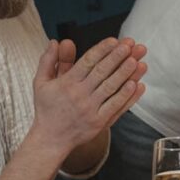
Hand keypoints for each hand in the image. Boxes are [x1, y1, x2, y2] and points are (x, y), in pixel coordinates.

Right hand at [31, 37, 147, 152]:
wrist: (50, 139)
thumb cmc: (47, 109)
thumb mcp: (41, 83)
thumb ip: (49, 61)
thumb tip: (56, 41)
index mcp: (66, 83)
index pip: (87, 62)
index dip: (101, 50)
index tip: (114, 40)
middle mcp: (79, 95)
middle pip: (101, 72)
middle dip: (117, 57)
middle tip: (130, 45)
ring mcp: (90, 109)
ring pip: (111, 88)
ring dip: (125, 73)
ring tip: (137, 60)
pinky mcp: (99, 122)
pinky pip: (116, 106)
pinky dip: (127, 96)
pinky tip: (137, 84)